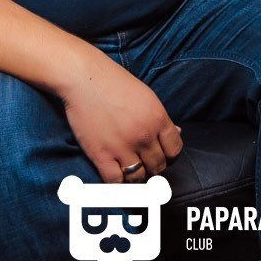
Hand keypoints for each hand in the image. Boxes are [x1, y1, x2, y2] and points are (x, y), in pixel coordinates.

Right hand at [60, 52, 183, 182]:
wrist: (83, 78)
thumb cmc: (114, 83)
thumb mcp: (146, 96)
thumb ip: (161, 118)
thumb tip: (176, 133)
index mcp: (158, 118)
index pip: (175, 150)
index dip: (170, 155)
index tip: (162, 155)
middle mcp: (144, 135)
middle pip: (158, 166)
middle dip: (154, 166)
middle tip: (144, 162)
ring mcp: (122, 147)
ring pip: (139, 177)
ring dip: (137, 176)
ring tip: (130, 168)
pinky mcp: (101, 155)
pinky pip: (115, 181)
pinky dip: (118, 182)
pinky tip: (115, 173)